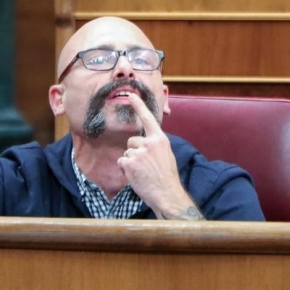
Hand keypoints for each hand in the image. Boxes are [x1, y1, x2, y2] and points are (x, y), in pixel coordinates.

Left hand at [118, 93, 202, 219]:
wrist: (167, 194)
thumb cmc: (167, 177)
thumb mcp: (166, 155)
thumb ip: (155, 146)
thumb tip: (144, 144)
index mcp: (160, 139)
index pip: (148, 119)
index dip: (139, 106)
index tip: (131, 95)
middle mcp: (149, 143)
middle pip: (131, 141)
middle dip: (134, 152)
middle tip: (145, 165)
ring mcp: (139, 152)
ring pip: (126, 153)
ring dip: (131, 163)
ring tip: (142, 173)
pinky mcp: (130, 162)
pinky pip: (122, 162)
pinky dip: (126, 170)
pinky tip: (136, 176)